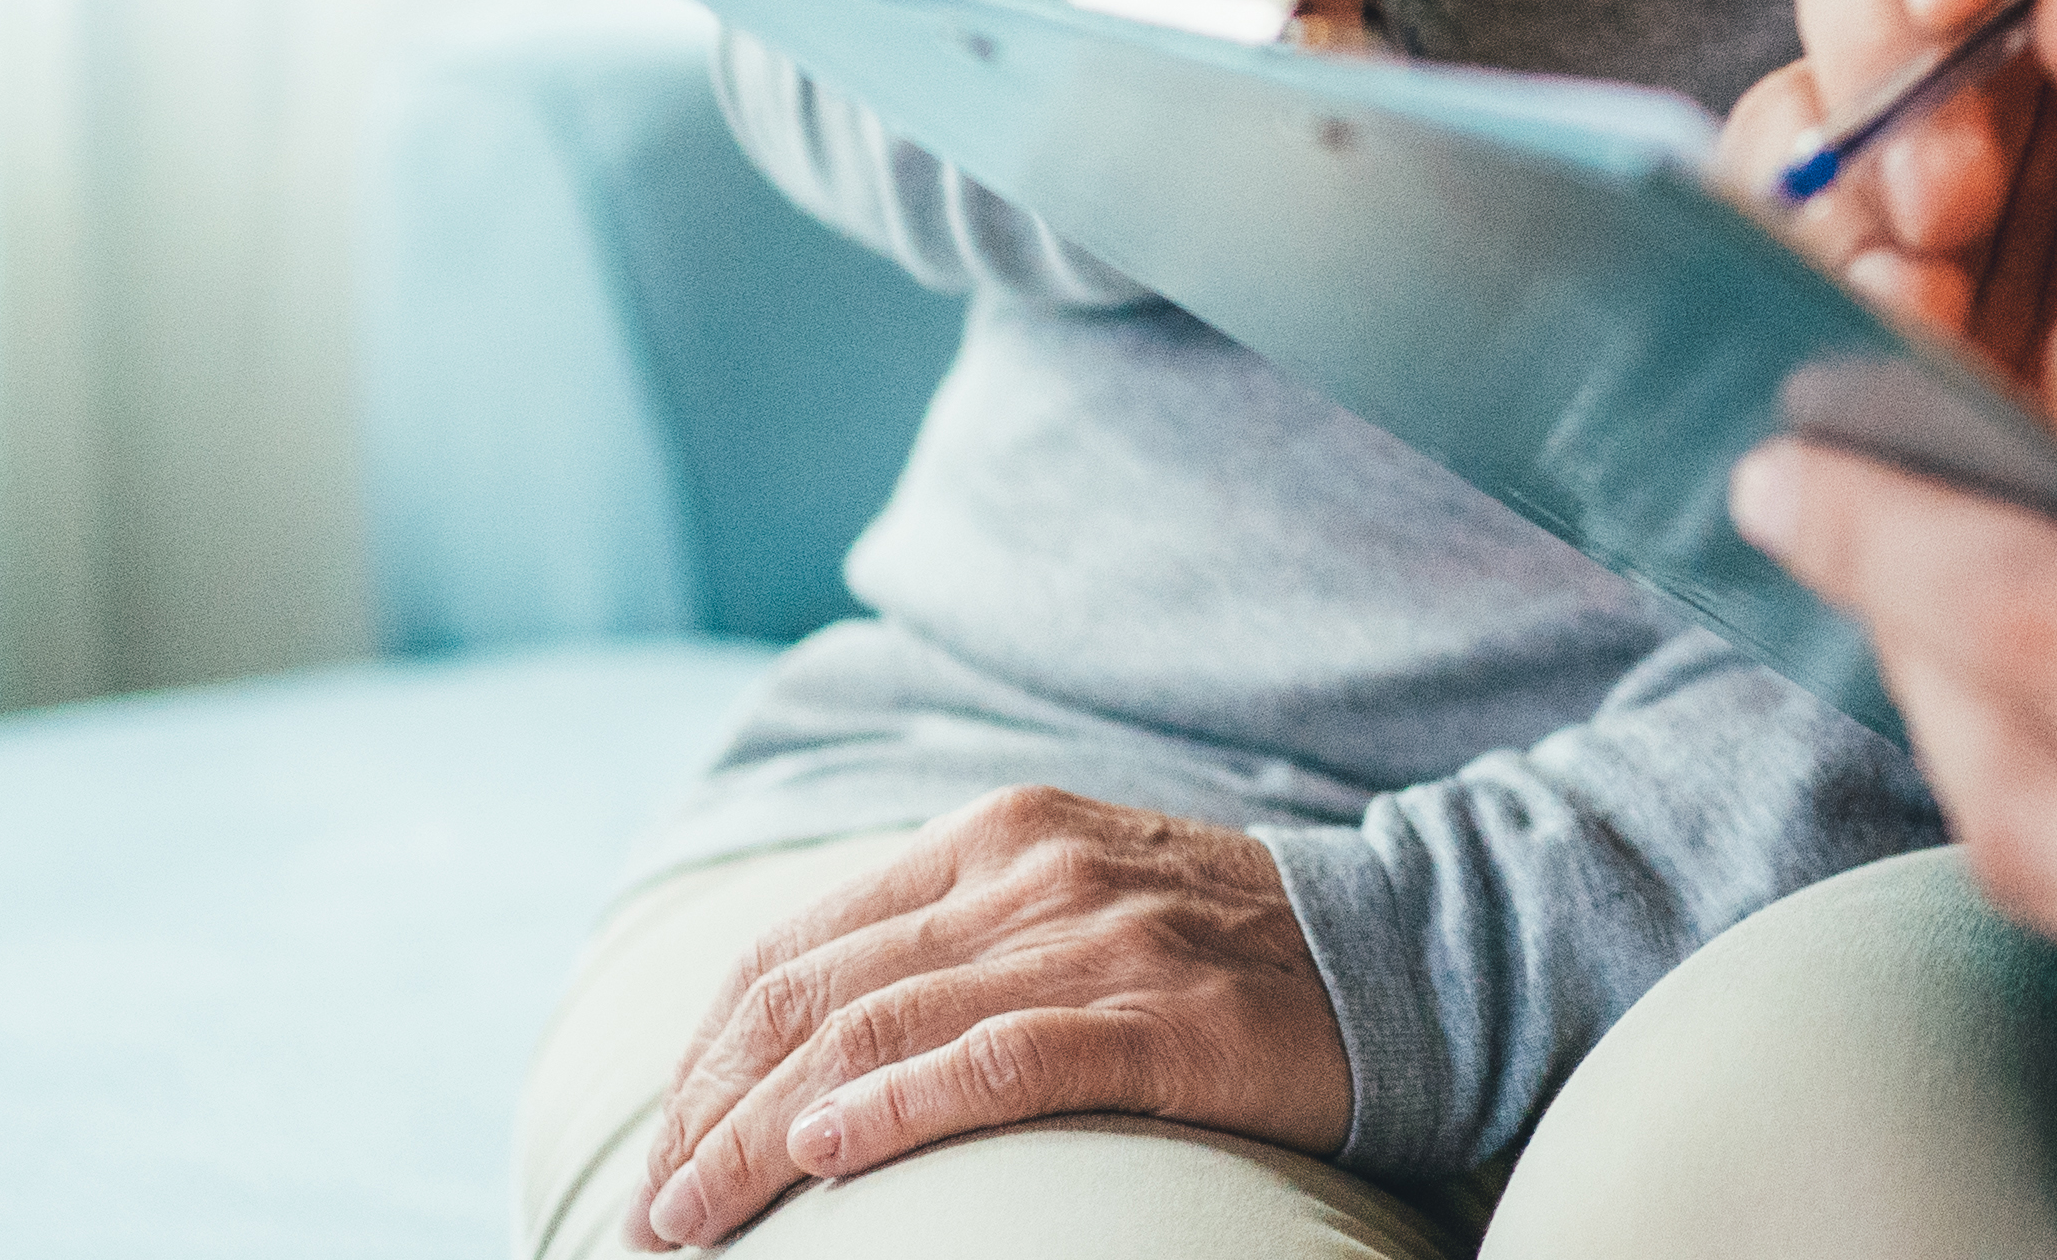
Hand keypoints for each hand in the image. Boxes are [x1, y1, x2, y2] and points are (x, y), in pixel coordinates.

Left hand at [632, 786, 1351, 1243]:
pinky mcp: (1160, 1015)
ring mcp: (1095, 938)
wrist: (1407, 947)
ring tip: (695, 1220)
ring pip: (879, 1033)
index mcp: (993, 836)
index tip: (659, 1155)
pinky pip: (1000, 1061)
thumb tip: (805, 1059)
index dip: (704, 1061)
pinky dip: (899, 1107)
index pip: (794, 950)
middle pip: (813, 998)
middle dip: (705, 1117)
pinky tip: (827, 1158)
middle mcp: (1029, 870)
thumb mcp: (1072, 906)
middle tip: (649, 1218)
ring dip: (761, 1139)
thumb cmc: (1222, 952)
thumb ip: (952, 945)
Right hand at [1731, 0, 2056, 382]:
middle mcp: (2019, 2)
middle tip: (1959, 192)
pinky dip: (1833, 281)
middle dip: (1886, 62)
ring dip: (1848, 186)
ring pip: (1809, 98)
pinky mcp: (1902, 264)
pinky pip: (1806, 242)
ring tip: (1939, 291)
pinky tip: (1918, 337)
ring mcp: (1946, 134)